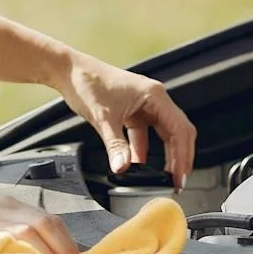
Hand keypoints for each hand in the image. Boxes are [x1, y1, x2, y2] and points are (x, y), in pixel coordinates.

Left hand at [59, 54, 197, 186]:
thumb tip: (123, 168)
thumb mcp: (103, 118)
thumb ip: (115, 146)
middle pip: (178, 132)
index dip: (182, 155)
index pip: (179, 129)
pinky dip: (144, 151)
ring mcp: (144, 105)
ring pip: (164, 134)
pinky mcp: (133, 112)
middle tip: (177, 182)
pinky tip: (138, 166)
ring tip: (163, 178)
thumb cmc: (88, 82)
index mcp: (154, 95)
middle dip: (179, 158)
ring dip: (165, 156)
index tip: (179, 176)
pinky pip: (145, 135)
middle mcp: (154, 99)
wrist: (69, 71)